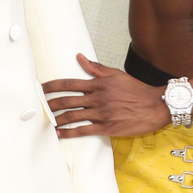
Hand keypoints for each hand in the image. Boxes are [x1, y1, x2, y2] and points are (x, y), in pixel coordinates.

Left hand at [43, 54, 170, 137]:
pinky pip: (83, 130)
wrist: (155, 105)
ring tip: (46, 121)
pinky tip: (59, 134)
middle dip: (49, 104)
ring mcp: (101, 113)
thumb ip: (96, 68)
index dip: (52, 86)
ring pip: (72, 116)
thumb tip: (79, 57)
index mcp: (98, 84)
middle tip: (38, 106)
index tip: (41, 89)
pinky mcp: (106, 127)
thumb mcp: (116, 75)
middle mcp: (97, 98)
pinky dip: (69, 133)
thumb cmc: (136, 90)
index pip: (69, 84)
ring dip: (56, 119)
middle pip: (67, 100)